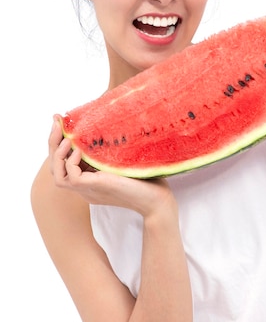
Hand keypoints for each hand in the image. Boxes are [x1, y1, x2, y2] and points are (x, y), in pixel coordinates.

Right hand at [48, 117, 175, 217]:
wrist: (157, 199)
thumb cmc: (146, 179)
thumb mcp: (121, 159)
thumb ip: (108, 150)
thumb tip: (101, 127)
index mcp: (91, 180)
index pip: (65, 163)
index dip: (60, 143)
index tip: (62, 122)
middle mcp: (86, 186)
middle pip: (56, 168)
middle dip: (52, 143)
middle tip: (56, 121)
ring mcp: (88, 189)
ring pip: (57, 175)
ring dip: (57, 153)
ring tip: (66, 138)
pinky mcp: (93, 188)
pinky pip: (70, 177)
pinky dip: (71, 162)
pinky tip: (81, 151)